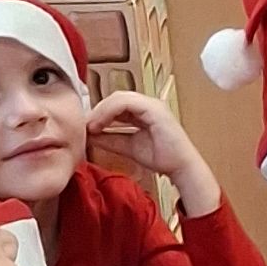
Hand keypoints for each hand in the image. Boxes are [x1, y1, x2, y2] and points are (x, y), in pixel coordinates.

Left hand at [84, 88, 220, 214]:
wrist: (181, 167)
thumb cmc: (162, 157)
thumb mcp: (128, 146)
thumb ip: (110, 139)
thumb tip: (89, 135)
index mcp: (143, 111)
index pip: (116, 104)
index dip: (99, 113)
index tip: (86, 127)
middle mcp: (148, 104)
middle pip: (115, 98)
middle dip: (98, 110)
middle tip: (85, 126)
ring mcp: (152, 104)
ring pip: (119, 98)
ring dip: (101, 110)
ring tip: (91, 126)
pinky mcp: (154, 109)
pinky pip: (126, 103)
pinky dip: (109, 112)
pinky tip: (101, 124)